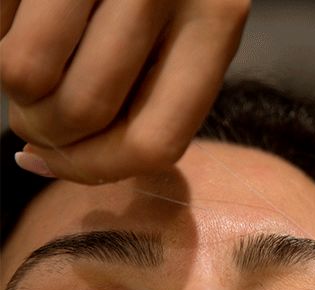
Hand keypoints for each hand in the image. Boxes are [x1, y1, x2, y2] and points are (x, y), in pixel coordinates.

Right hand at [1, 0, 248, 182]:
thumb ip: (150, 98)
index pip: (155, 142)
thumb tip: (47, 161)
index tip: (57, 162)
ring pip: (24, 75)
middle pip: (83, 113)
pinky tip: (26, 14)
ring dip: (16, 89)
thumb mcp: (188, 33)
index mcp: (217, 23)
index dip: (96, 171)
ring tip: (32, 64)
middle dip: (44, 132)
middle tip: (36, 115)